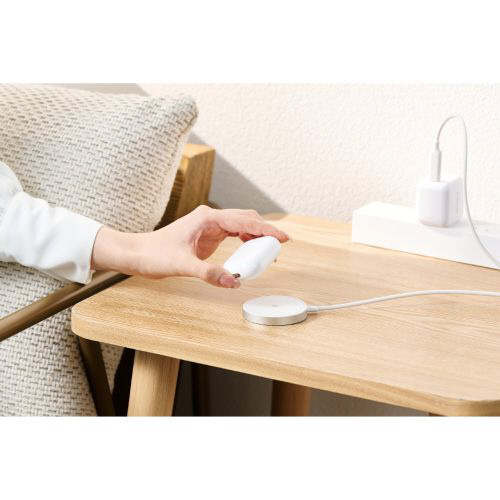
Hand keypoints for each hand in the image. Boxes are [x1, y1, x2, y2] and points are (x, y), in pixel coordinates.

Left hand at [91, 205, 288, 287]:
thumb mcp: (182, 265)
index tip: (283, 238)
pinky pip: (233, 233)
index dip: (266, 230)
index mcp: (208, 218)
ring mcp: (210, 225)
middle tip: (278, 247)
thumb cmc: (154, 254)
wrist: (137, 254)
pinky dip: (245, 240)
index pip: (245, 221)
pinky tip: (249, 251)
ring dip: (256, 236)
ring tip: (266, 252)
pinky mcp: (207, 234)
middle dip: (264, 232)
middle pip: (247, 219)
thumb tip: (233, 282)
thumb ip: (209, 273)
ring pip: (241, 224)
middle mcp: (211, 218)